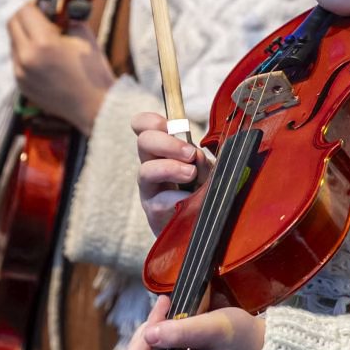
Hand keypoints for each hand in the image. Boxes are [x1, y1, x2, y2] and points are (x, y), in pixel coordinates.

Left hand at [8, 2, 115, 132]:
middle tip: (43, 17)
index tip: (45, 4)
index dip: (35, 3)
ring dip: (26, 35)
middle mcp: (26, 58)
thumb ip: (66, 16)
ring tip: (48, 40)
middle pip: (12, 24)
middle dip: (27, 16)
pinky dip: (27, 53)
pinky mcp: (21, 85)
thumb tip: (57, 5)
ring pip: (13, 42)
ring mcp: (20, 74)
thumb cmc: (93, 71)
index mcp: (42, 43)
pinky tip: (46, 58)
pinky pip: (17, 60)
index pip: (25, 11)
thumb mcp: (84, 35)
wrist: (95, 107)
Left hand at [118, 293, 264, 349]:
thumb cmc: (240, 340)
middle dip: (144, 337)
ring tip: (167, 306)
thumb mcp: (214, 330)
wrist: (257, 346)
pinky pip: (152, 349)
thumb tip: (149, 335)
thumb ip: (182, 333)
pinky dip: (156, 329)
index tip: (150, 339)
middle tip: (164, 310)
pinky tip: (168, 312)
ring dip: (150, 328)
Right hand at [135, 111, 211, 234]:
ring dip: (171, 169)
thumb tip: (195, 155)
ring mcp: (149, 189)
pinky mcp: (153, 211)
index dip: (150, 121)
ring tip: (191, 174)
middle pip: (144, 141)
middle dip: (168, 143)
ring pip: (146, 171)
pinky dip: (179, 198)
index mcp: (162, 150)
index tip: (170, 125)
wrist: (200, 228)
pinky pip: (161, 201)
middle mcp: (150, 166)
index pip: (143, 126)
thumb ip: (201, 161)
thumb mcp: (206, 170)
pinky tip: (192, 201)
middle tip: (190, 154)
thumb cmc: (203, 191)